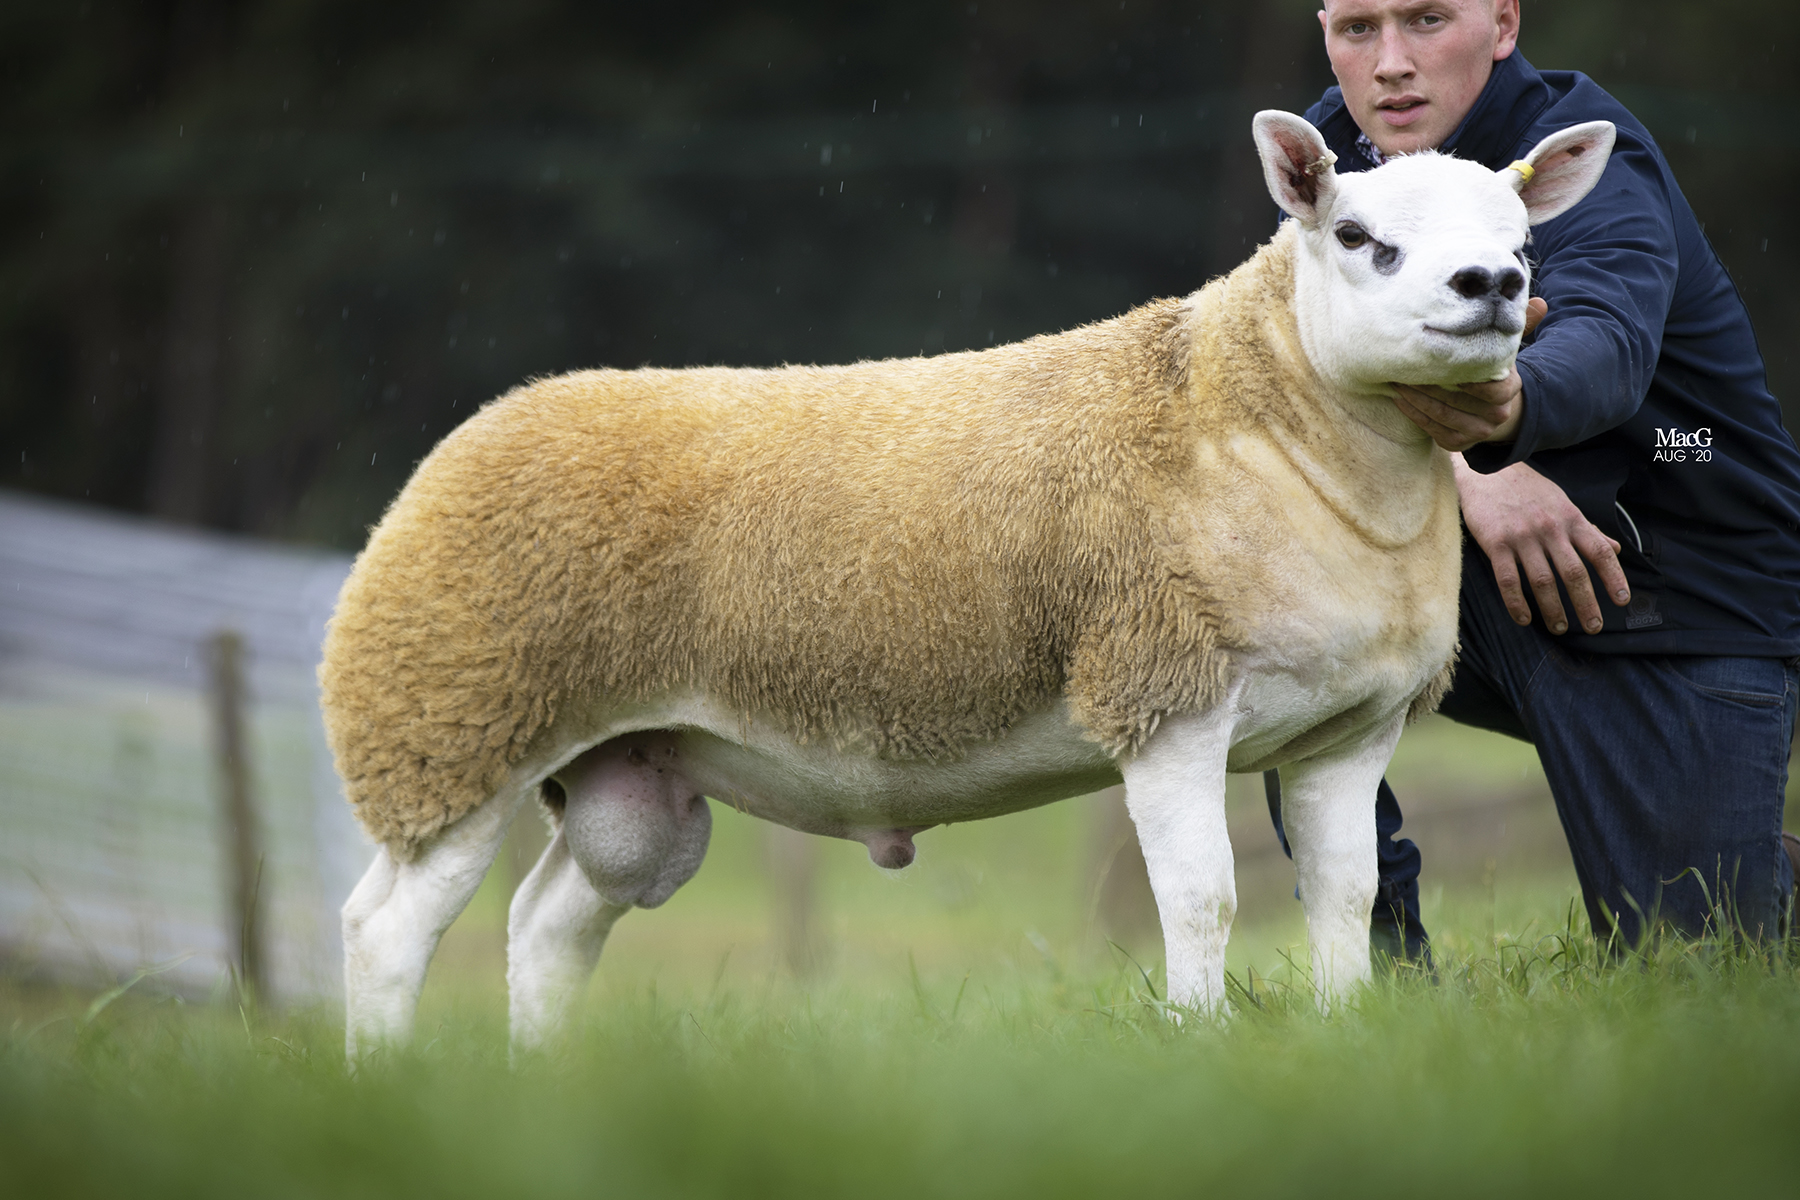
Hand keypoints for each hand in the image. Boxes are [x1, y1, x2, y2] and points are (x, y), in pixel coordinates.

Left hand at [1392, 297, 1546, 451]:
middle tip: (1406, 366)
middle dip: (1429, 383)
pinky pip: (1431, 429)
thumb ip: (1518, 324)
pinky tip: (1398, 397)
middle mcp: (1497, 415)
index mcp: (1510, 390)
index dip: (1470, 381)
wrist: (1488, 408)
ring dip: (1415, 397)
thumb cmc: (1490, 370)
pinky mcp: (1456, 443)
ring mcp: (1477, 432)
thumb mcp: (1504, 348)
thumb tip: (1538, 302)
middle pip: (1459, 401)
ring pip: (1441, 415)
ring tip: (1397, 378)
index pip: (1494, 389)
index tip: (1445, 363)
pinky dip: (1412, 412)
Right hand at [1454, 455, 1630, 634]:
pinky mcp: (1495, 543)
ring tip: (1559, 627)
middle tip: (1593, 626)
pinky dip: (1517, 603)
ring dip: (1553, 609)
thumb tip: (1614, 548)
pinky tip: (1524, 618)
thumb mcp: (1563, 503)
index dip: (1613, 578)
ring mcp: (1522, 537)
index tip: (1621, 600)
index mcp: (1570, 519)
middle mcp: (1550, 529)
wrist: (1486, 471)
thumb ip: (1587, 529)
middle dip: (1586, 604)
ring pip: (1543, 581)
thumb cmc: (1527, 489)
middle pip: (1574, 573)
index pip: (1599, 552)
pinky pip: (1508, 580)